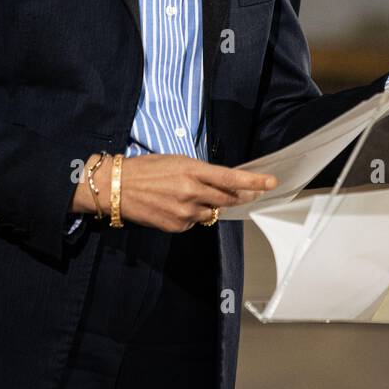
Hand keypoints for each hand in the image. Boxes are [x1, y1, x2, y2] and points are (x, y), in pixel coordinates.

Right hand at [100, 154, 277, 232]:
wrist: (117, 187)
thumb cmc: (146, 168)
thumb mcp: (176, 161)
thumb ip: (200, 173)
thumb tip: (219, 182)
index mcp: (192, 170)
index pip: (231, 178)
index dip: (253, 181)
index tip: (271, 182)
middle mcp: (192, 192)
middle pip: (228, 199)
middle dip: (242, 197)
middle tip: (251, 194)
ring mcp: (185, 212)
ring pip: (211, 213)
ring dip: (211, 206)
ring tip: (191, 196)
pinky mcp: (176, 226)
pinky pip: (194, 223)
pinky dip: (192, 216)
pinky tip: (176, 206)